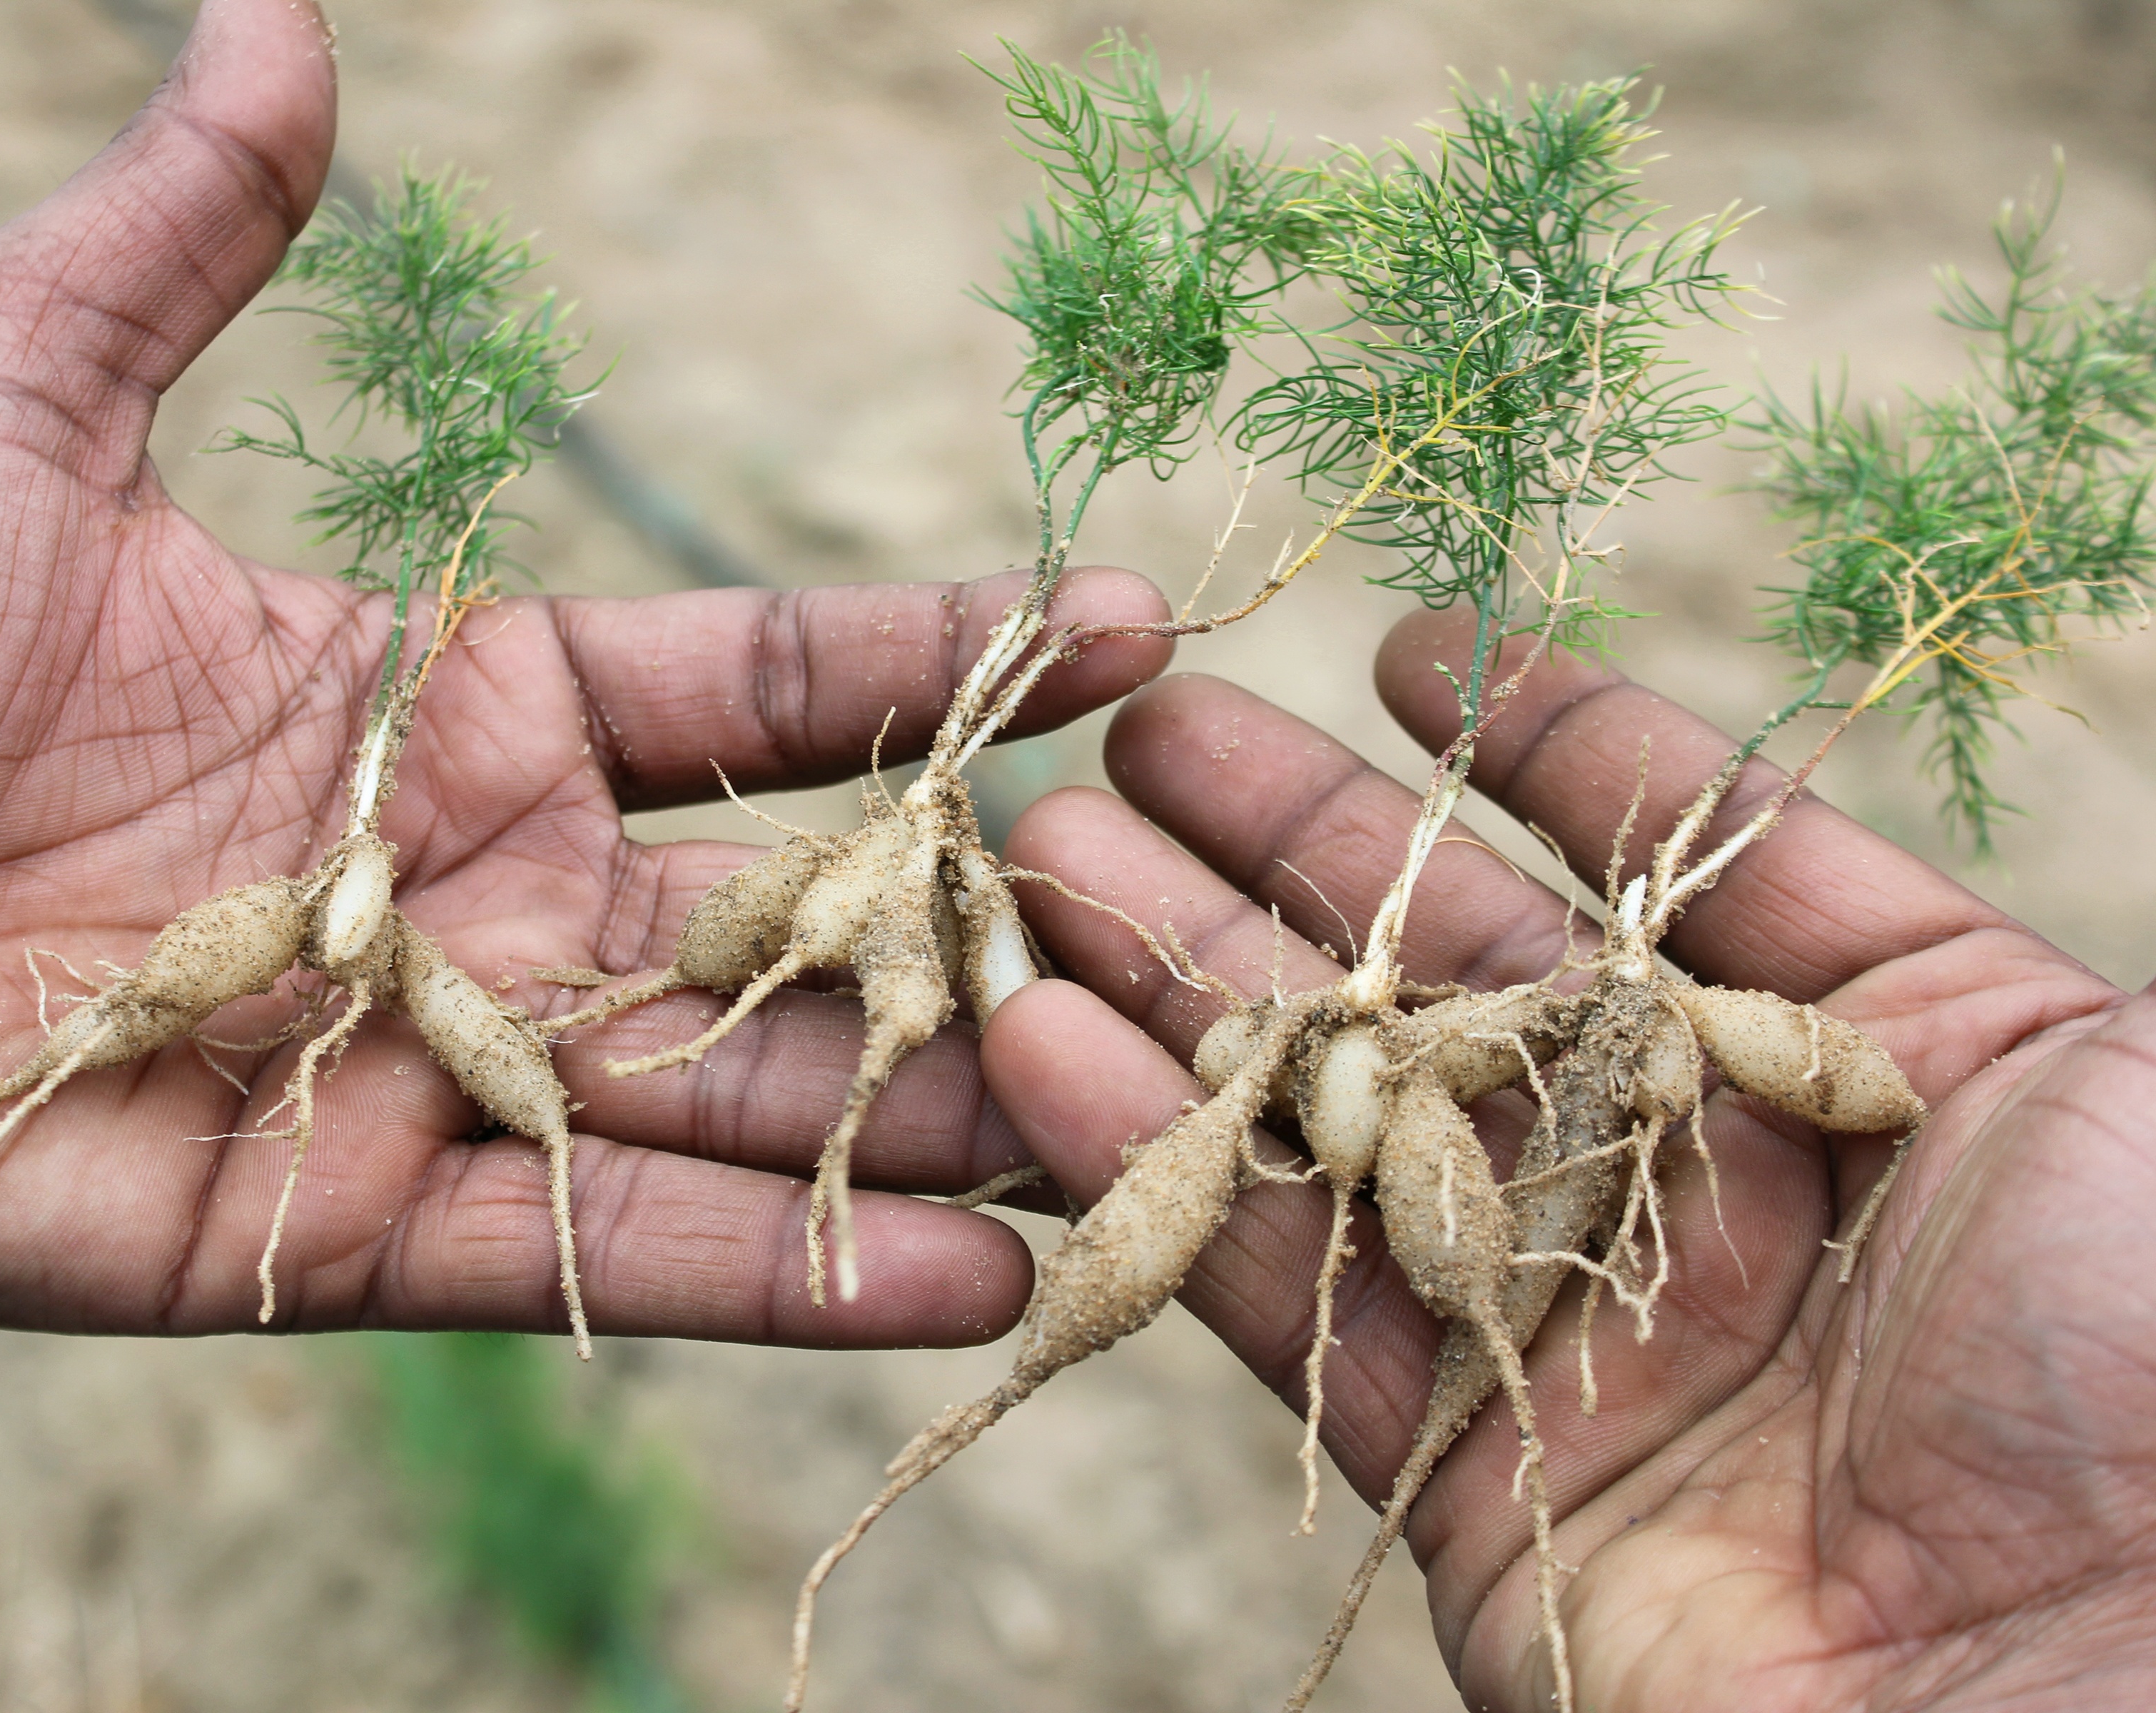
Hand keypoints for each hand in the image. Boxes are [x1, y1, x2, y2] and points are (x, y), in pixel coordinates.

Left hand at [0, 0, 1167, 1338]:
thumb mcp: (5, 391)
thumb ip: (178, 238)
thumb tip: (274, 7)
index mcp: (459, 706)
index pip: (762, 684)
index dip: (942, 655)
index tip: (1119, 624)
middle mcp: (496, 897)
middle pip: (802, 909)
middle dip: (994, 914)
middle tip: (1204, 913)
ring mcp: (449, 1068)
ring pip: (746, 1093)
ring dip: (942, 1111)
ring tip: (1149, 1121)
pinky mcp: (360, 1229)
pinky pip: (603, 1253)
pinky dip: (784, 1274)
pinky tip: (975, 1278)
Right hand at [987, 611, 2145, 1709]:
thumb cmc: (2155, 1379)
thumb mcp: (2087, 1085)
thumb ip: (1879, 946)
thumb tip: (1721, 833)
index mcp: (1864, 1069)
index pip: (1667, 866)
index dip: (1535, 747)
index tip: (1399, 651)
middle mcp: (1697, 1182)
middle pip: (1455, 974)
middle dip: (1291, 842)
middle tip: (1134, 730)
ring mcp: (1570, 1323)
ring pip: (1334, 1119)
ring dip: (1177, 983)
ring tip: (1034, 854)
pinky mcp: (1463, 1465)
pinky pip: (1280, 1293)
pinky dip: (1153, 1171)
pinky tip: (1041, 1043)